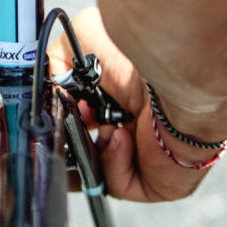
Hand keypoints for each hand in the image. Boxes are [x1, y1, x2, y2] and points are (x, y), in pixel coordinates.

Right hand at [49, 8, 226, 201]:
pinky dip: (113, 164)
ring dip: (91, 151)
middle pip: (88, 151)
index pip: (84, 122)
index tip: (53, 115)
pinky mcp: (157, 184)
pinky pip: (119, 186)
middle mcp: (135, 127)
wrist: (179, 79)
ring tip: (100, 126)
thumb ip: (55, 60)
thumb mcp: (82, 40)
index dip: (63, 122)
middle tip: (69, 125)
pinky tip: (120, 138)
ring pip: (100, 172)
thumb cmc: (140, 57)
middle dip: (71, 141)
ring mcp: (148, 158)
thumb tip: (46, 87)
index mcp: (120, 98)